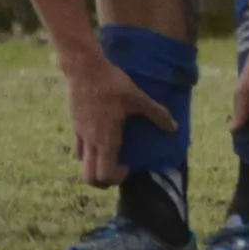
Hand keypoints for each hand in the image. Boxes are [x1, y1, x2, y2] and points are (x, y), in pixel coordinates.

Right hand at [61, 50, 178, 185]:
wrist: (83, 69)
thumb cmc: (112, 84)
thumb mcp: (138, 98)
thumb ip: (157, 113)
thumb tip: (174, 127)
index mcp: (105, 139)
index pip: (104, 174)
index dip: (116, 178)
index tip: (129, 167)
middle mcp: (90, 141)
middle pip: (89, 177)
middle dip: (103, 180)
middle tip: (118, 170)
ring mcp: (79, 133)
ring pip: (82, 162)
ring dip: (95, 165)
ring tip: (111, 155)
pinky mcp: (75, 123)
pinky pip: (79, 146)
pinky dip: (89, 151)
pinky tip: (102, 138)